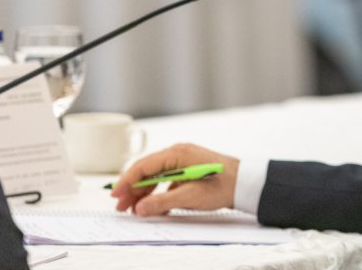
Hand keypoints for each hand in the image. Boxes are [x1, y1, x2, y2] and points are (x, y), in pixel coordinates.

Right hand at [110, 143, 239, 215]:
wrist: (246, 182)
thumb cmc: (223, 185)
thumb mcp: (190, 196)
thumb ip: (162, 202)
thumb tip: (140, 208)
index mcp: (178, 154)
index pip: (144, 166)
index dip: (127, 181)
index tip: (115, 194)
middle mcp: (179, 153)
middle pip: (147, 170)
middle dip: (133, 188)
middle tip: (121, 206)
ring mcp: (184, 160)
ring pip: (156, 175)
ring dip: (144, 191)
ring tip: (134, 209)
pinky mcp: (189, 169)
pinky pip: (167, 179)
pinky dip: (158, 191)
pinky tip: (155, 205)